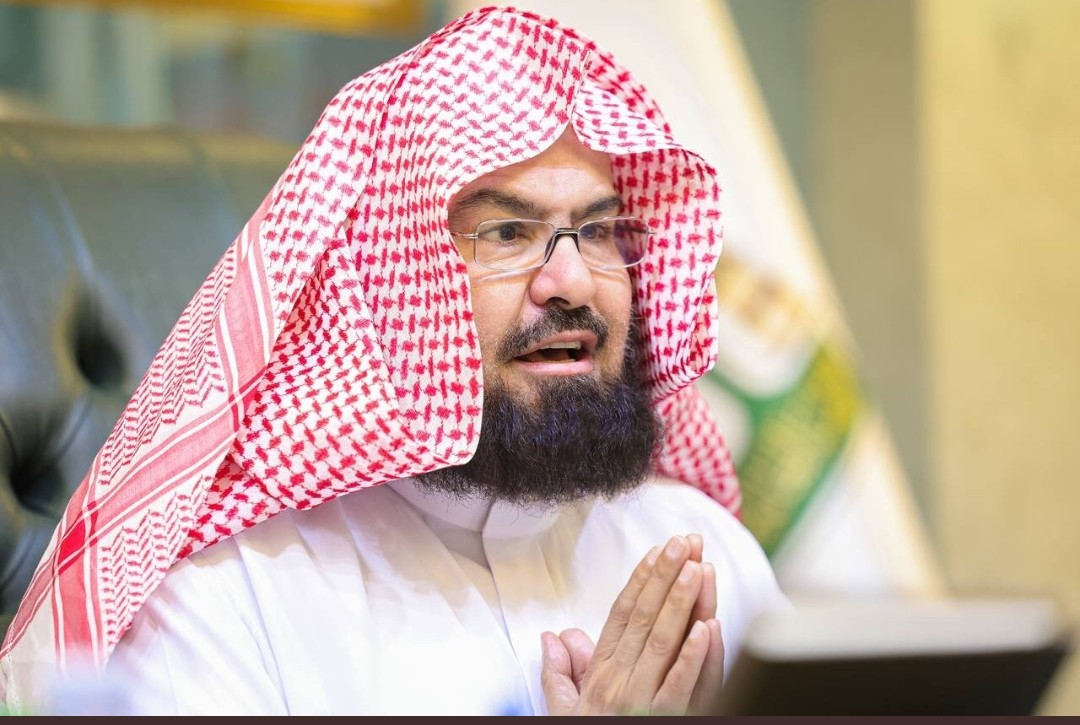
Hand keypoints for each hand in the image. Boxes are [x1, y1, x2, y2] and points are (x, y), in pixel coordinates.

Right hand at [540, 534, 724, 715]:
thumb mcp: (564, 711)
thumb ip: (560, 674)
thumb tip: (553, 637)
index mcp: (600, 674)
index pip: (622, 615)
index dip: (641, 580)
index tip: (658, 550)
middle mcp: (620, 682)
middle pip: (646, 619)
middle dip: (667, 576)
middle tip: (685, 542)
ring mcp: (643, 701)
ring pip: (666, 643)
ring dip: (683, 603)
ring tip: (698, 567)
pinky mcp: (666, 720)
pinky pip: (684, 687)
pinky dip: (696, 657)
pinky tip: (707, 628)